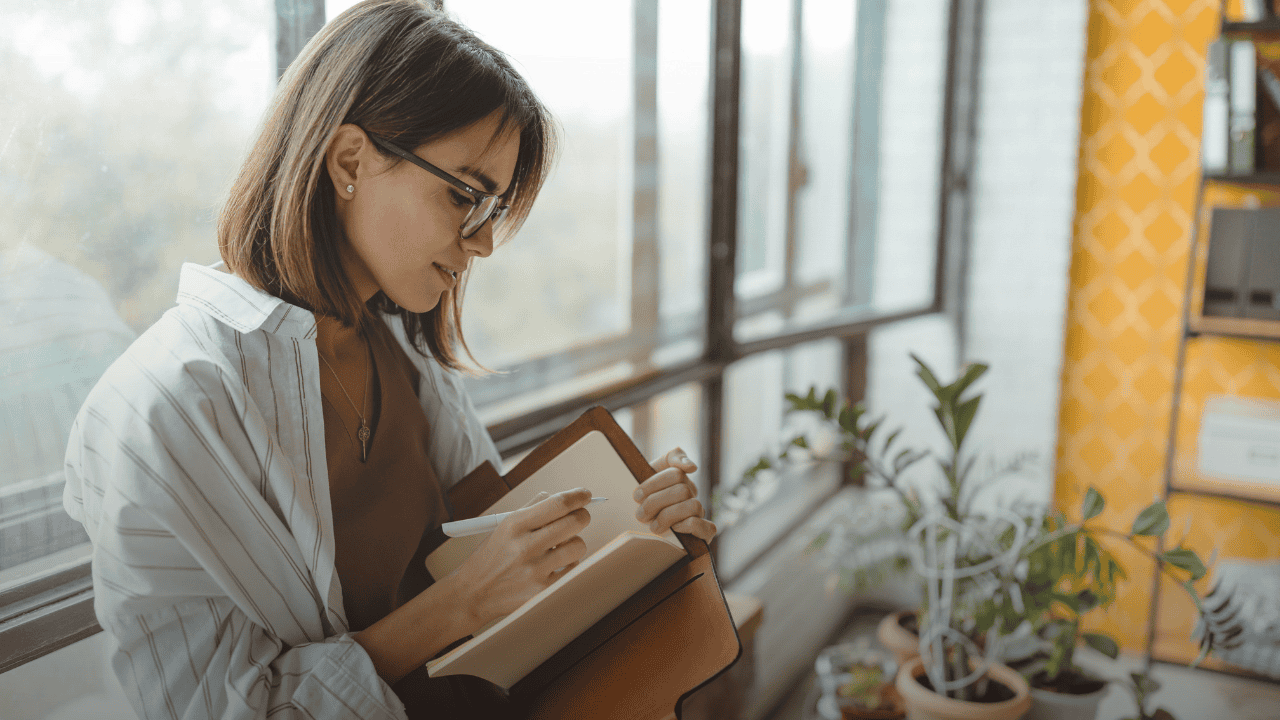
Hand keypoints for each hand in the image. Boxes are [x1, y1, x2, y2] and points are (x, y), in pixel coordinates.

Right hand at [447, 488, 592, 629]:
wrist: (473, 594)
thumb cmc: (492, 557)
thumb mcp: (503, 526)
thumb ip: (532, 508)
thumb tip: (563, 497)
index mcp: (515, 525)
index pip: (557, 504)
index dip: (578, 496)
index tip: (585, 495)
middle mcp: (525, 546)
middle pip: (574, 523)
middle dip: (582, 516)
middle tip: (578, 518)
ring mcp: (535, 571)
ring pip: (578, 546)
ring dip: (574, 543)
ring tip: (560, 546)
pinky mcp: (542, 591)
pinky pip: (573, 569)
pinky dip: (569, 564)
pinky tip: (556, 564)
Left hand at [634, 447, 716, 541]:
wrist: (638, 533)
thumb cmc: (644, 503)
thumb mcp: (647, 477)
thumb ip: (671, 459)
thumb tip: (693, 466)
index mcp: (679, 479)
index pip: (675, 472)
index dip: (654, 483)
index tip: (636, 495)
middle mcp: (691, 494)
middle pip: (681, 490)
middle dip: (656, 502)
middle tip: (641, 514)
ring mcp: (699, 513)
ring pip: (693, 506)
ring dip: (668, 516)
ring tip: (653, 525)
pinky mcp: (705, 533)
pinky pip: (706, 527)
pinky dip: (688, 526)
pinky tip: (674, 529)